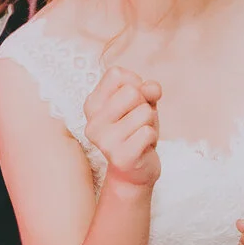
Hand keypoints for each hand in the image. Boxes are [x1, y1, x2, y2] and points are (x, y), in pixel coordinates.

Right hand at [82, 67, 160, 190]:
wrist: (136, 170)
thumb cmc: (136, 131)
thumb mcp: (143, 103)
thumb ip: (148, 90)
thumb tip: (152, 89)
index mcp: (92, 105)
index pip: (116, 74)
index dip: (134, 83)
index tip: (132, 101)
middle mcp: (93, 122)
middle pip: (131, 91)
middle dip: (144, 104)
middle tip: (137, 122)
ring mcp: (104, 141)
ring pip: (144, 112)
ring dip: (149, 123)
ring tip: (139, 135)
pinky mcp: (120, 157)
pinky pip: (148, 132)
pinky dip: (152, 138)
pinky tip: (142, 147)